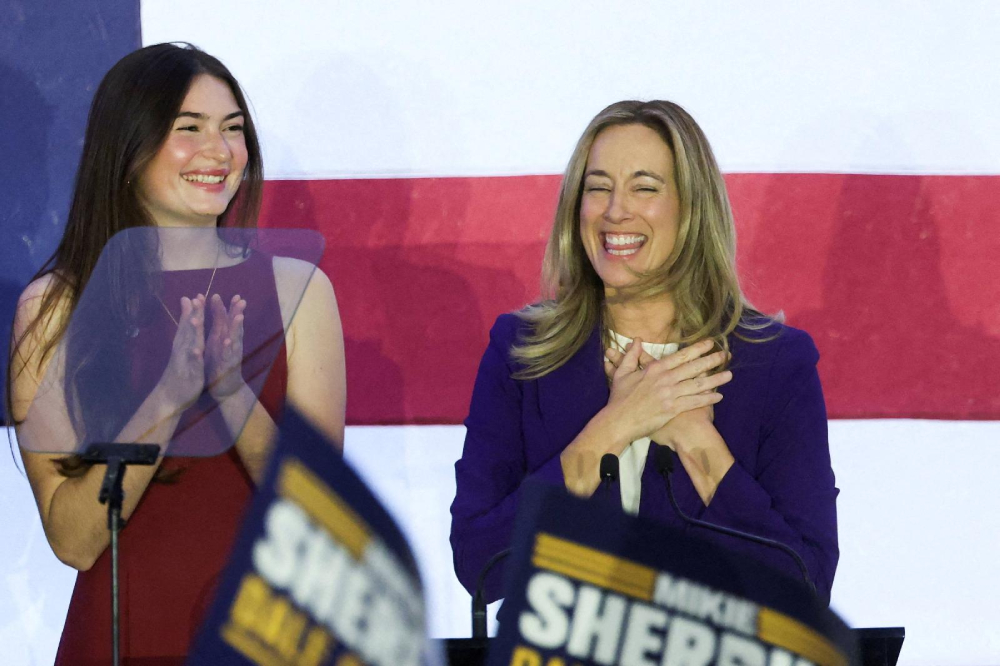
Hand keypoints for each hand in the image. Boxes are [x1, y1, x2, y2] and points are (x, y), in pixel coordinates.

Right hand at [157, 295, 205, 409]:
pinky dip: (194, 357)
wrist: (169, 398)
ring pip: (189, 345)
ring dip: (192, 332)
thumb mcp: (184, 353)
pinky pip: (192, 365)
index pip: (189, 325)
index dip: (193, 310)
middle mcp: (183, 351)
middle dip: (192, 315)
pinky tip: (197, 350)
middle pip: (188, 330)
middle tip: (195, 298)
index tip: (197, 295)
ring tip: (195, 319)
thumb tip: (187, 321)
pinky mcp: (189, 374)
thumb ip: (186, 338)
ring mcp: (185, 362)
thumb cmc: (179, 373)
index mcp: (185, 345)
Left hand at [205, 293, 246, 399]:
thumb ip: (218, 324)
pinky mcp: (228, 366)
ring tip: (239, 317)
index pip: (227, 319)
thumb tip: (217, 306)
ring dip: (236, 328)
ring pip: (234, 339)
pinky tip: (228, 342)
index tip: (230, 294)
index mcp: (224, 337)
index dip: (228, 306)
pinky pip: (228, 356)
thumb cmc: (219, 363)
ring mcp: (231, 355)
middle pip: (235, 326)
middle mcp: (230, 344)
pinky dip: (228, 349)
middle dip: (237, 313)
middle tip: (241, 300)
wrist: (224, 388)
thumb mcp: (216, 341)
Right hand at [603, 339, 730, 445]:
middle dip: (711, 360)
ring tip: (729, 374)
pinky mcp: (672, 409)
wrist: (618, 421)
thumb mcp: (622, 373)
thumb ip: (631, 356)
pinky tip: (718, 396)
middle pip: (693, 367)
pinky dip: (707, 399)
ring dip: (715, 379)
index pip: (681, 356)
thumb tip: (635, 340)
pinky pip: (694, 402)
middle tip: (725, 355)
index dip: (697, 349)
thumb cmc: (619, 398)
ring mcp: (670, 394)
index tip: (710, 343)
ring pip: (697, 384)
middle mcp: (665, 379)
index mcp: (655, 369)